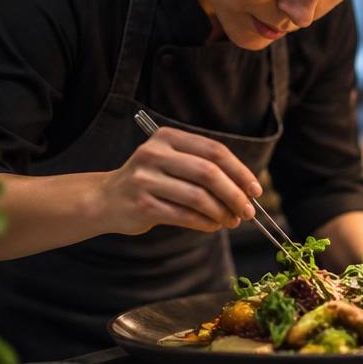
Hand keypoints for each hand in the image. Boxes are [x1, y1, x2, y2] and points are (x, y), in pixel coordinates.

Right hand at [95, 126, 261, 235]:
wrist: (106, 200)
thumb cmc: (151, 182)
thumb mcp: (173, 162)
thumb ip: (205, 169)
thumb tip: (247, 190)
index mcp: (168, 138)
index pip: (215, 151)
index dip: (240, 171)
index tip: (256, 190)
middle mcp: (155, 153)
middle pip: (209, 173)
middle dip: (235, 194)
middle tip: (248, 211)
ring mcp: (145, 179)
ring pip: (198, 197)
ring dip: (222, 212)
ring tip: (232, 221)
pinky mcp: (142, 204)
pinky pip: (184, 215)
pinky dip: (205, 223)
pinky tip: (213, 226)